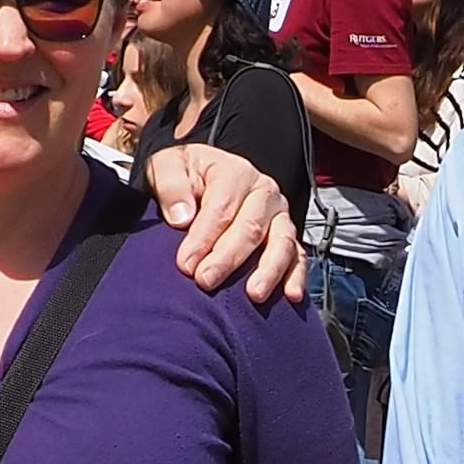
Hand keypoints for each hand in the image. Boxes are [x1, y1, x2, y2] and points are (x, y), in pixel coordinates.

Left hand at [145, 144, 305, 303]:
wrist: (198, 178)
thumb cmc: (183, 177)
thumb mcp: (166, 167)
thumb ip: (171, 186)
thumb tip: (182, 216)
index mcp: (235, 172)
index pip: (222, 208)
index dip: (204, 237)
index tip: (186, 263)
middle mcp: (263, 192)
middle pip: (251, 228)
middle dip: (228, 258)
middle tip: (205, 280)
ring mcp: (279, 215)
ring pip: (281, 242)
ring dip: (268, 270)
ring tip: (253, 294)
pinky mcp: (285, 236)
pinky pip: (297, 256)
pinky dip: (296, 276)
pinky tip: (291, 295)